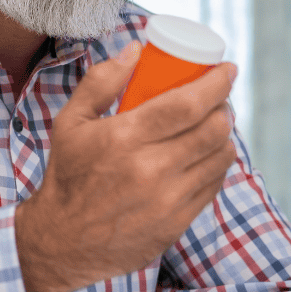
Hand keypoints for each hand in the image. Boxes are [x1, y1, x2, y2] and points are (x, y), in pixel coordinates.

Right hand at [15, 41, 237, 291]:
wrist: (62, 242)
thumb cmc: (68, 176)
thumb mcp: (71, 122)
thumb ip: (101, 82)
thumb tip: (136, 50)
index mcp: (124, 138)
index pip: (188, 103)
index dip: (217, 83)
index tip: (228, 69)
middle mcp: (150, 170)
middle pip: (212, 129)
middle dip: (225, 106)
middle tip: (220, 98)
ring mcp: (167, 200)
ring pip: (219, 157)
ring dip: (225, 135)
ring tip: (217, 125)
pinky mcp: (176, 223)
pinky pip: (213, 185)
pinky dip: (217, 164)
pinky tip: (209, 155)